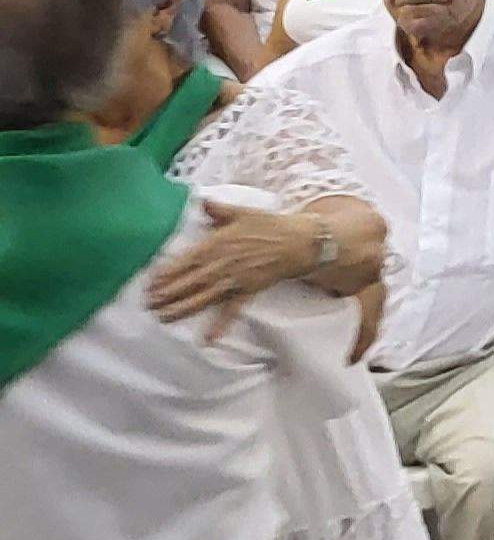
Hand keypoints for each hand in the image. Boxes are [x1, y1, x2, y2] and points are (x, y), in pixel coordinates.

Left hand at [145, 197, 318, 333]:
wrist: (298, 242)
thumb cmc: (269, 225)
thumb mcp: (242, 212)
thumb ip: (218, 209)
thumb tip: (201, 201)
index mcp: (217, 244)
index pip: (186, 260)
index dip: (168, 272)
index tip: (150, 282)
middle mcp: (222, 265)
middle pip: (190, 282)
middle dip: (168, 294)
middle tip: (148, 304)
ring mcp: (234, 280)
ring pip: (204, 297)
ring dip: (183, 308)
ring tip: (163, 317)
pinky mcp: (247, 291)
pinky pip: (231, 311)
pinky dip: (220, 325)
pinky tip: (208, 339)